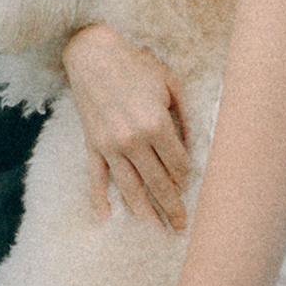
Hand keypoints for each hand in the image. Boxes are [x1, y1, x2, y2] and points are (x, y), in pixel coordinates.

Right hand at [63, 23, 191, 229]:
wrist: (94, 54)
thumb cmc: (137, 65)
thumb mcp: (171, 83)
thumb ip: (185, 116)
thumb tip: (192, 144)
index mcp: (156, 124)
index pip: (178, 164)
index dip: (186, 177)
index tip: (190, 184)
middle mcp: (133, 140)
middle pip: (157, 184)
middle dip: (172, 207)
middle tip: (182, 227)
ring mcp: (110, 146)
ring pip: (130, 188)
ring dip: (144, 213)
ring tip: (155, 232)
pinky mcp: (92, 145)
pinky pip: (96, 178)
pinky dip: (100, 199)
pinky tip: (107, 218)